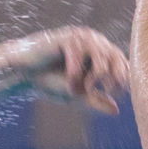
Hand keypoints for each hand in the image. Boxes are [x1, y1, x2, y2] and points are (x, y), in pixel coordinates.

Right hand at [4, 27, 128, 115]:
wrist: (25, 74)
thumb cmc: (51, 82)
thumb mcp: (77, 95)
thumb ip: (96, 101)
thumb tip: (117, 111)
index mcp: (101, 53)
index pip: (122, 62)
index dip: (122, 79)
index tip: (113, 95)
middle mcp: (95, 42)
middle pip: (115, 57)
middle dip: (110, 79)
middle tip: (100, 93)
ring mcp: (82, 38)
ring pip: (100, 56)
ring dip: (92, 77)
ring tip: (77, 90)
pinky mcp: (67, 37)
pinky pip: (79, 53)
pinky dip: (75, 71)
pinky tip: (69, 82)